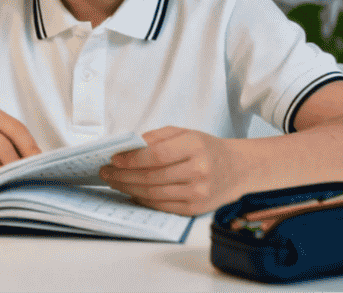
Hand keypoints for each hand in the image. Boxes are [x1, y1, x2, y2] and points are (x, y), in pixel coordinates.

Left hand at [98, 126, 242, 215]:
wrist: (237, 169)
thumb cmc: (205, 148)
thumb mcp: (184, 133)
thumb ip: (155, 138)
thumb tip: (126, 148)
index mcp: (195, 147)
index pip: (156, 155)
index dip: (132, 159)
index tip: (114, 159)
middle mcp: (198, 171)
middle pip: (152, 177)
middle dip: (123, 175)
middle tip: (106, 172)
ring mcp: (198, 193)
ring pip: (154, 194)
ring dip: (128, 188)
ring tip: (114, 181)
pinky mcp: (195, 209)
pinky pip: (162, 206)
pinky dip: (143, 200)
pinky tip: (131, 192)